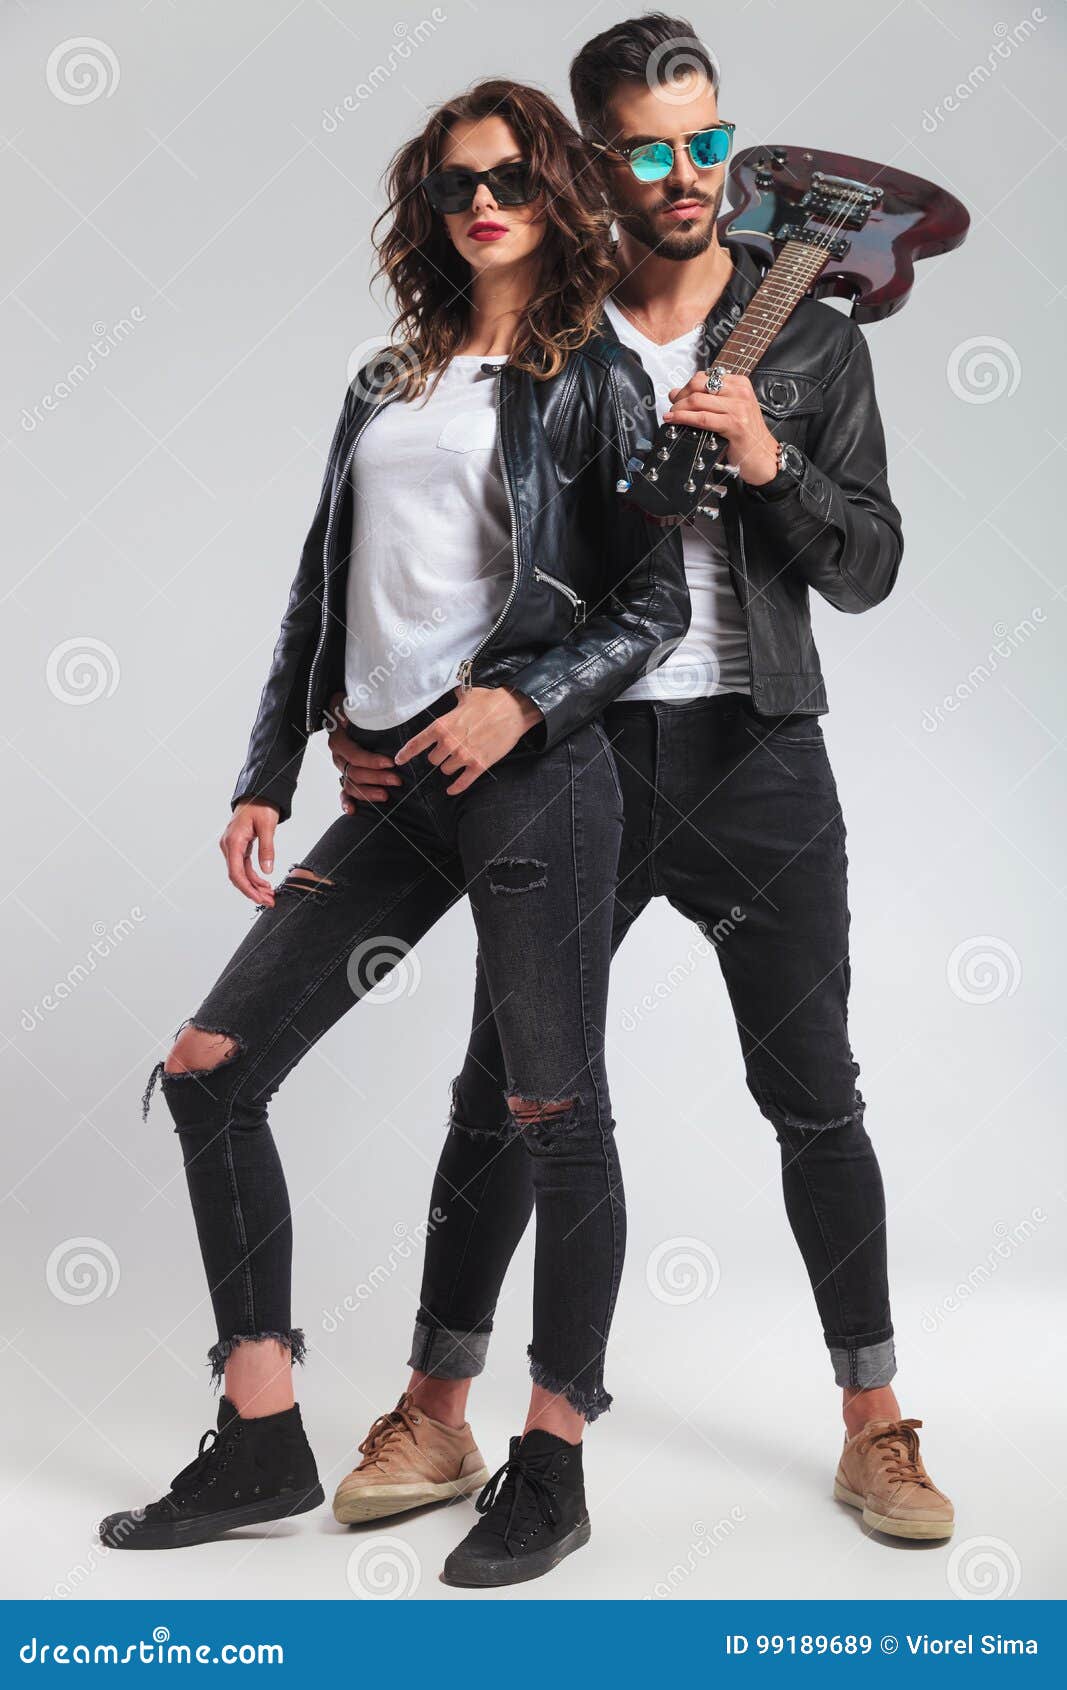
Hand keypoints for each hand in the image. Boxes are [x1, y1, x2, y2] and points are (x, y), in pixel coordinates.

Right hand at [220, 802, 279, 905]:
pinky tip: (264, 884)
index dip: (247, 888)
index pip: (236, 872)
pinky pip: (243, 866)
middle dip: (252, 891)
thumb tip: (267, 870)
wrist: (259, 793)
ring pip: (240, 873)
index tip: (259, 898)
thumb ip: (266, 849)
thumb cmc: (261, 806)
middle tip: (268, 901)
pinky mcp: (239, 847)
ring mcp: (232, 847)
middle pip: (237, 876)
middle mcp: (229, 846)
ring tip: (269, 895)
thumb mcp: (267, 826)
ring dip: (254, 885)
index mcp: (233, 841)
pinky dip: (253, 876)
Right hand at [326, 692, 401, 811]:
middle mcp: (338, 756)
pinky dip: (346, 803)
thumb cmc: (356, 708)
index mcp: (339, 740)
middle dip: (376, 778)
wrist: (349, 710)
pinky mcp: (346, 776)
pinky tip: (353, 811)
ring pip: (351, 784)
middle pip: (354, 772)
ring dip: (368, 792)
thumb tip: (344, 715)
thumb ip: (348, 707)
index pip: (354, 755)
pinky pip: (342, 792)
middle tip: (397, 781)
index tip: (390, 762)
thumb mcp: (351, 702)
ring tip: (386, 796)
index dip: (371, 761)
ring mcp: (341, 768)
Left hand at [396, 685, 541, 794]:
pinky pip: (462, 782)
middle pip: (433, 760)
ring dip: (451, 766)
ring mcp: (464, 756)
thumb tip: (454, 693)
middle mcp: (449, 743)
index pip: (416, 744)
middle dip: (439, 756)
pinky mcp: (479, 765)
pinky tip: (452, 789)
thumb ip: (454, 701)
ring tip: (460, 758)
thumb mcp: (465, 696)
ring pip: (446, 770)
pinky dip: (456, 787)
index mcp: (441, 726)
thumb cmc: (489, 700)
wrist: (513, 709)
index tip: (399, 760)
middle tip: (449, 749)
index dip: (405, 754)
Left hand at [663, 371, 778, 485]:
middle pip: (699, 385)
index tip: (676, 397)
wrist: (763, 458)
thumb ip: (706, 400)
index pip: (705, 377)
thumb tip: (676, 392)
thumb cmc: (746, 437)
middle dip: (680, 396)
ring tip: (671, 415)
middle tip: (672, 407)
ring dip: (679, 408)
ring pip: (698, 401)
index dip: (685, 386)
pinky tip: (675, 420)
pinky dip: (684, 418)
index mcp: (740, 384)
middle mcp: (740, 392)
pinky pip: (702, 418)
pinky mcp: (734, 424)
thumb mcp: (728, 412)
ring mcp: (739, 408)